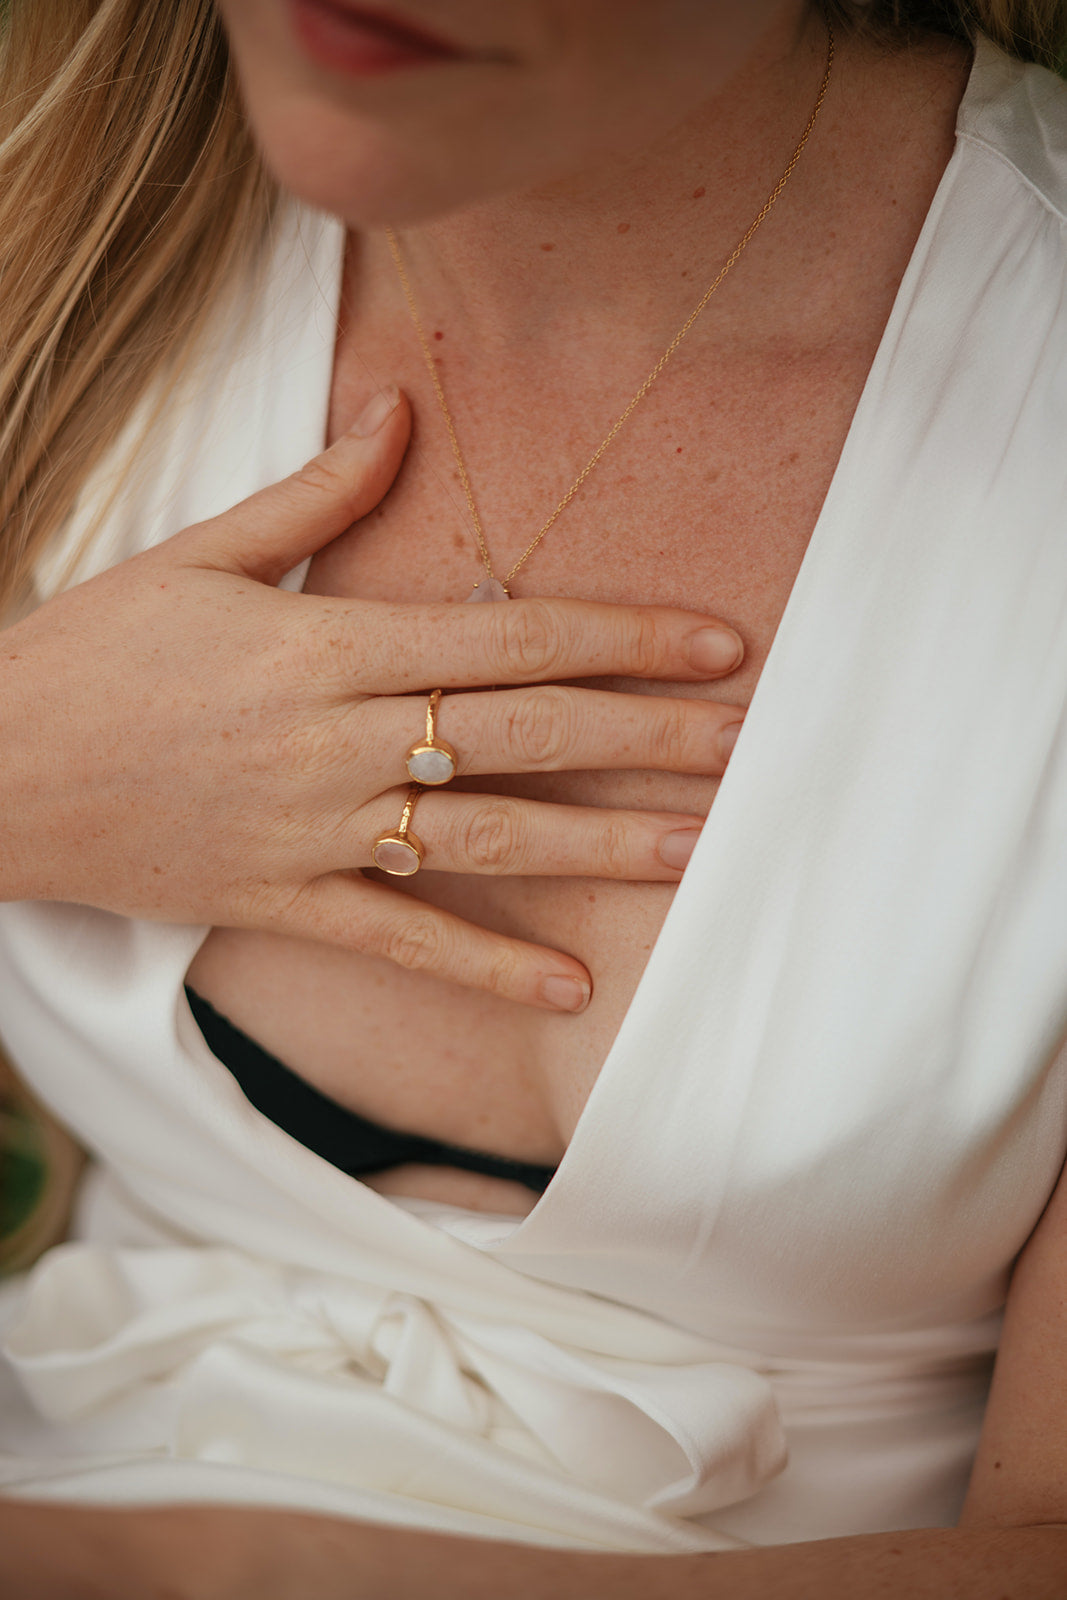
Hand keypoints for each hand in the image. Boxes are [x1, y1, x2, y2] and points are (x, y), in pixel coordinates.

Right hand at [0, 388, 743, 1008]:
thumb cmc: (91, 654)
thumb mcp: (198, 554)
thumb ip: (316, 494)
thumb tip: (399, 407)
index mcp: (328, 645)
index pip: (508, 635)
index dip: (620, 636)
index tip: (713, 642)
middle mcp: (339, 739)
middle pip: (523, 735)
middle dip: (646, 737)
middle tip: (748, 742)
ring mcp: (315, 828)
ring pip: (483, 838)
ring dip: (599, 847)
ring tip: (697, 851)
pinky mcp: (283, 901)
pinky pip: (402, 940)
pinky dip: (485, 966)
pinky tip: (570, 988)